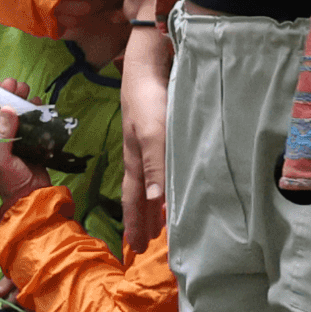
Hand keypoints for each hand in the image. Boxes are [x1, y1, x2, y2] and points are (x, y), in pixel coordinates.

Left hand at [0, 79, 54, 206]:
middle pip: (2, 110)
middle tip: (15, 84)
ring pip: (17, 113)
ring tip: (26, 90)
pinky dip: (35, 110)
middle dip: (8, 95)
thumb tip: (7, 108)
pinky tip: (37, 102)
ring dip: (21, 100)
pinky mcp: (30, 140)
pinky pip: (32, 121)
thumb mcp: (1, 158)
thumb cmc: (10, 180)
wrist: (33, 195)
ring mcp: (15, 137)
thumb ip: (3, 134)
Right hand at [117, 25, 169, 254]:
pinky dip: (168, 181)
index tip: (136, 249)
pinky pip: (165, 165)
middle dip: (143, 219)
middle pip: (141, 194)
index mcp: (135, 161)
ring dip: (154, 202)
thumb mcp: (152, 133)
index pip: (133, 200)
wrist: (148, 62)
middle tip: (147, 243)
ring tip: (161, 220)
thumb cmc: (149, 99)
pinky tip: (177, 179)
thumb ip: (156, 166)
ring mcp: (151, 142)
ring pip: (152, 180)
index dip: (135, 223)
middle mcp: (142, 155)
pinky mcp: (163, 129)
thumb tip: (154, 204)